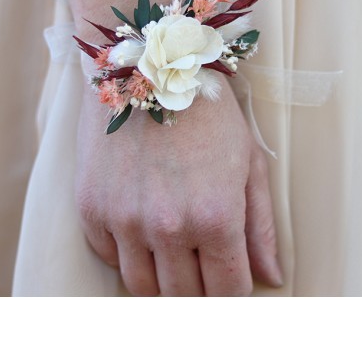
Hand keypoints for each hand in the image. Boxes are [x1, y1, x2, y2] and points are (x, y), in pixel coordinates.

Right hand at [76, 76, 281, 295]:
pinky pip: (107, 256)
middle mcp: (168, 227)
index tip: (228, 275)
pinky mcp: (91, 205)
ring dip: (160, 276)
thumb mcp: (247, 160)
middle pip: (184, 296)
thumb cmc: (206, 110)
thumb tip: (270, 277)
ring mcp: (124, 218)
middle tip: (199, 259)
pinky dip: (125, 250)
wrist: (147, 65)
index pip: (227, 291)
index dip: (232, 289)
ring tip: (169, 248)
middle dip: (198, 285)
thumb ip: (260, 224)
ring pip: (142, 287)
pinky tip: (138, 223)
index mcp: (215, 217)